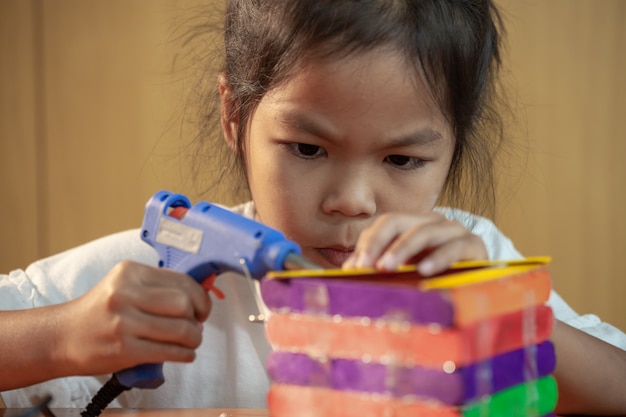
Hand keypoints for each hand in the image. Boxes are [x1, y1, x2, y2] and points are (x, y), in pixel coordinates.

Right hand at [59, 261, 211, 375]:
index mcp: (130, 272)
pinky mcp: (124, 348)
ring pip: (181, 329)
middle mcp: (126, 293)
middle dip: (198, 318)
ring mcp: (124, 322)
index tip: (202, 308)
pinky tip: (184, 353)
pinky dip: (185, 354)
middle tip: (196, 325)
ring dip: (194, 338)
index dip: (201, 297)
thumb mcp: (125, 285)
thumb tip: (200, 296)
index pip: (182, 281)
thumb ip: (158, 287)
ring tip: (191, 340)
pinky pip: (170, 351)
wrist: (63, 336)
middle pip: (184, 304)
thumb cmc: (100, 311)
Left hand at [343, 212, 487, 275]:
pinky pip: (454, 247)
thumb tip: (349, 270)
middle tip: (367, 266)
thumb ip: (380, 266)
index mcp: (413, 224)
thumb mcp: (406, 271)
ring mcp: (454, 230)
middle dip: (379, 242)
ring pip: (423, 232)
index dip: (368, 242)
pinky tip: (423, 271)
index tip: (355, 267)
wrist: (482, 283)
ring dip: (403, 249)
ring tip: (387, 267)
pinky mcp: (475, 245)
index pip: (384, 224)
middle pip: (398, 221)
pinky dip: (438, 258)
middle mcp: (432, 222)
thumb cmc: (438, 277)